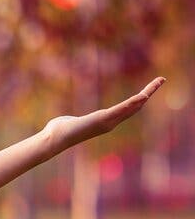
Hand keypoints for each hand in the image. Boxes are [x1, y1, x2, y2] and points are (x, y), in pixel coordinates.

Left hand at [44, 76, 166, 151]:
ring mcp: (108, 121)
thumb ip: (72, 121)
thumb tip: (62, 122)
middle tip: (162, 79)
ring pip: (133, 105)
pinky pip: (121, 109)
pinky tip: (142, 96)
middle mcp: (111, 122)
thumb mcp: (71, 122)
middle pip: (136, 105)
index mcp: (106, 121)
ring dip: (147, 93)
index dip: (140, 99)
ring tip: (159, 81)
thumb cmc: (59, 132)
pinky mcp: (102, 119)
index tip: (149, 90)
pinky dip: (132, 103)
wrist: (55, 139)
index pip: (128, 108)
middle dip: (150, 91)